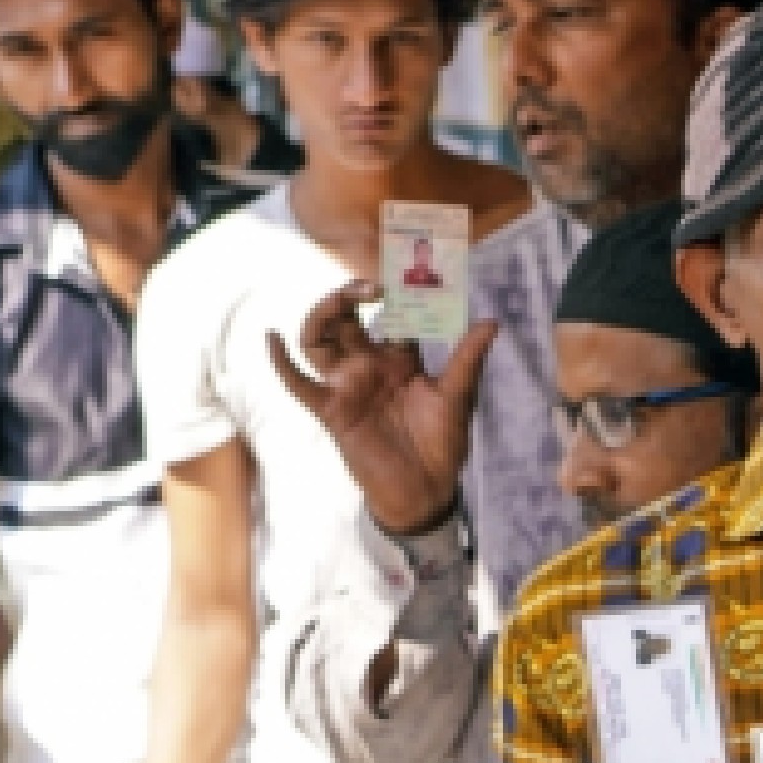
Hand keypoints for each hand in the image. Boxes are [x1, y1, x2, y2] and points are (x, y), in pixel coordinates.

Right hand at [267, 284, 497, 536]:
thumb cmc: (442, 444)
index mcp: (399, 358)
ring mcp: (347, 385)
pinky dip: (281, 363)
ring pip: (319, 340)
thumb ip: (467, 359)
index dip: (395, 293)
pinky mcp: (331, 410)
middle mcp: (368, 365)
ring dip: (322, 314)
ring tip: (340, 298)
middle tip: (374, 285)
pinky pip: (298, 384)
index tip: (407, 272)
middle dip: (352, 294)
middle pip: (346, 318)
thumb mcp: (456, 396)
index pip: (390, 315)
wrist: (426, 490)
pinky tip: (271, 338)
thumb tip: (491, 322)